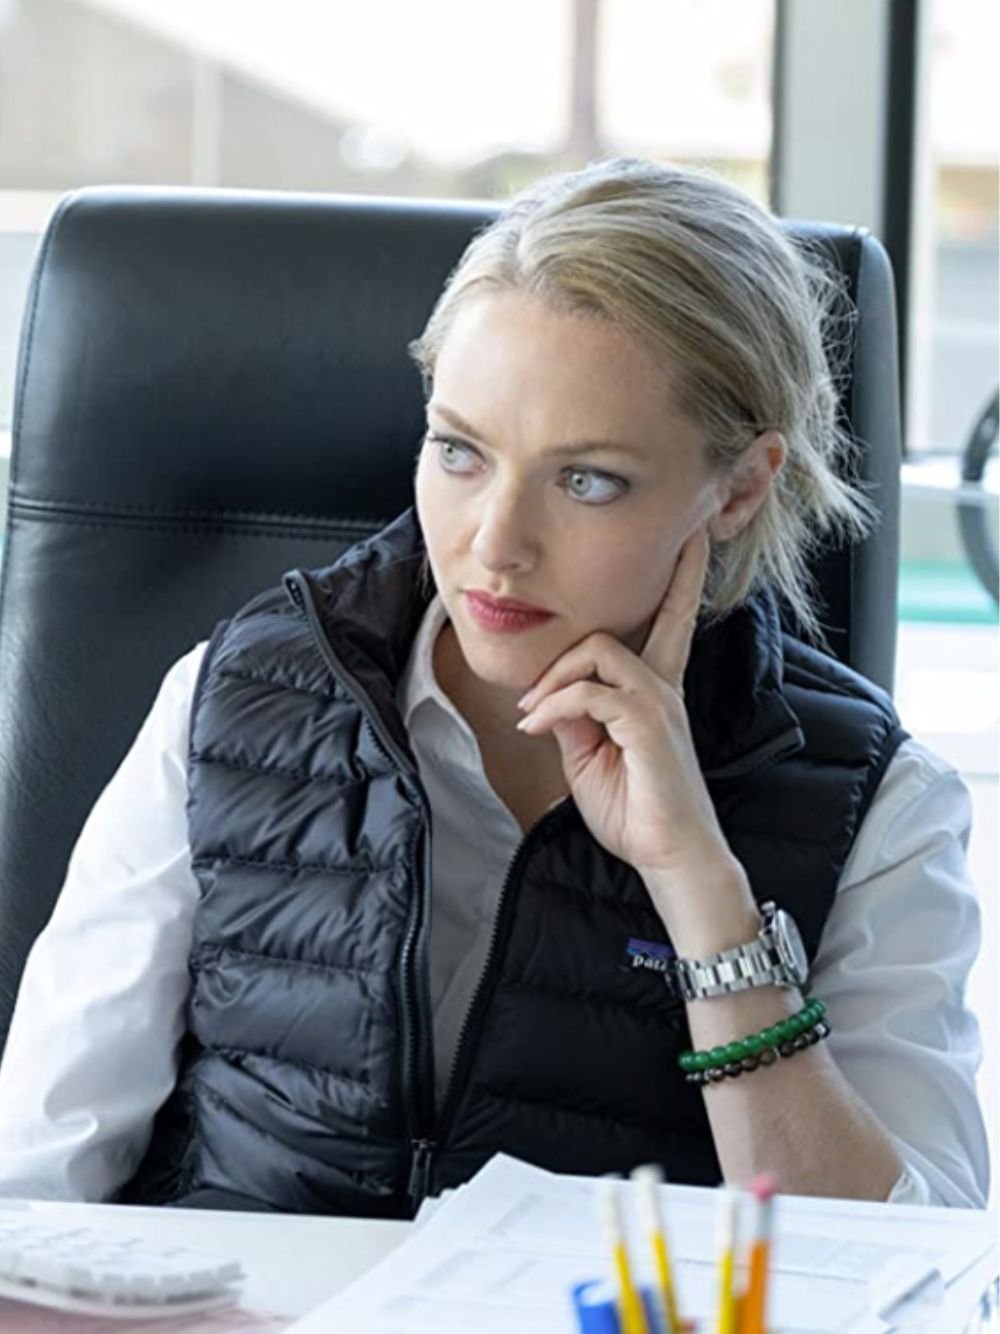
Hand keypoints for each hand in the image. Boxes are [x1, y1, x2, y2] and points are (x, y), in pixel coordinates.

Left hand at [515, 527, 733, 882]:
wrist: (670, 856)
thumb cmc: (636, 811)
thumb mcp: (590, 757)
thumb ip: (574, 719)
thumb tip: (551, 696)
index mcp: (654, 692)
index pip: (671, 621)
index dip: (683, 579)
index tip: (693, 539)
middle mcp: (662, 687)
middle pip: (623, 625)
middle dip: (570, 646)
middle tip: (532, 701)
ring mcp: (658, 702)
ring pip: (598, 650)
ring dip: (553, 680)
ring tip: (531, 715)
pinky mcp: (648, 721)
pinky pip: (589, 692)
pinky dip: (554, 706)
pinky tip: (537, 729)